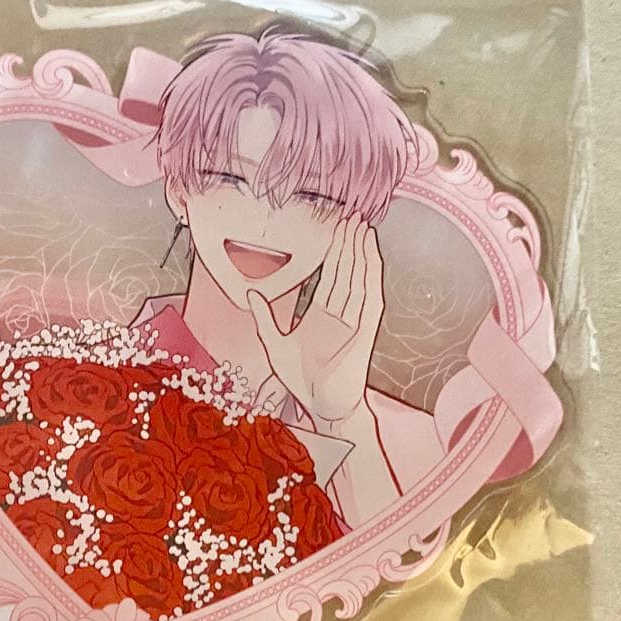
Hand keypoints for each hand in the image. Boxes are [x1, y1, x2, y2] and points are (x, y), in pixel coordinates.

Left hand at [248, 217, 383, 431]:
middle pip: (346, 270)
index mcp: (321, 315)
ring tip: (361, 225)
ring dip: (360, 251)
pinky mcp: (365, 330)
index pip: (330, 275)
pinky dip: (370, 274)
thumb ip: (265, 318)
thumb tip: (250, 293)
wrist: (322, 405)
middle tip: (351, 214)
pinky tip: (370, 254)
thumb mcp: (274, 344)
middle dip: (348, 242)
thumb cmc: (301, 380)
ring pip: (359, 277)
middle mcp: (340, 314)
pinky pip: (370, 296)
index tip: (334, 227)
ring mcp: (354, 320)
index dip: (333, 251)